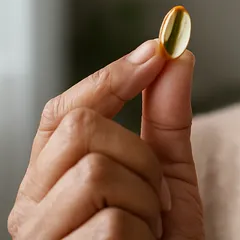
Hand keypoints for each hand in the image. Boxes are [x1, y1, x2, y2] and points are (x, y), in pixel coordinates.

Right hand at [7, 39, 204, 238]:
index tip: (159, 50)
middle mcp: (31, 206)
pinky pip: (110, 222)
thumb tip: (178, 55)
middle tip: (158, 196)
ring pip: (95, 171)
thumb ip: (167, 117)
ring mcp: (40, 238)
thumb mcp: (169, 174)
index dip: (110, 75)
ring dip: (145, 199)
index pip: (62, 111)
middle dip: (139, 154)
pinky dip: (142, 233)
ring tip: (147, 229)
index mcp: (51, 179)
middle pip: (79, 129)